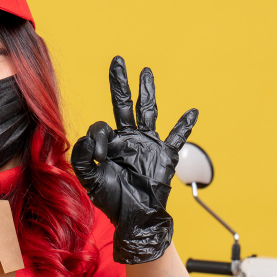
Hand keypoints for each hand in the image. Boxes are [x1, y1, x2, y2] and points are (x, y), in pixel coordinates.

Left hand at [71, 56, 197, 264]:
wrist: (135, 217)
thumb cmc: (112, 200)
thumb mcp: (90, 179)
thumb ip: (85, 158)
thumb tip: (92, 136)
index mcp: (110, 143)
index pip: (101, 127)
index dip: (99, 138)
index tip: (102, 157)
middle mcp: (129, 138)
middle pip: (124, 104)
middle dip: (120, 83)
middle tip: (117, 60)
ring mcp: (148, 144)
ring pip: (148, 111)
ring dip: (148, 91)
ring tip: (146, 71)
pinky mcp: (165, 155)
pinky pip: (177, 137)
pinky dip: (185, 125)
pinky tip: (192, 112)